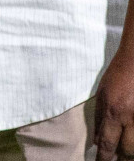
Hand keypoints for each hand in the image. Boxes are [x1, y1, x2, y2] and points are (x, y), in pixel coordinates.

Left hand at [98, 45, 133, 159]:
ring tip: (124, 155)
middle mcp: (131, 118)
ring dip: (131, 153)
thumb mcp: (102, 94)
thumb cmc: (118, 74)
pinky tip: (132, 143)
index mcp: (114, 112)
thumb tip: (96, 141)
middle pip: (128, 150)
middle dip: (121, 159)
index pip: (107, 143)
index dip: (104, 158)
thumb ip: (99, 119)